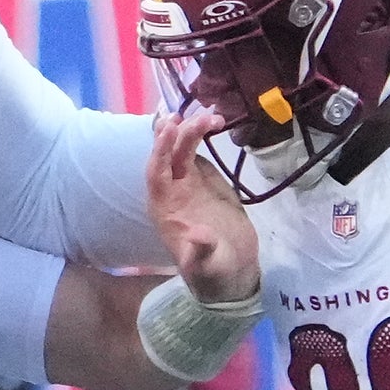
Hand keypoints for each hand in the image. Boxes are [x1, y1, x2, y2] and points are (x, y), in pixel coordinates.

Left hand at [148, 108, 258, 304]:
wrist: (233, 272)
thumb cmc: (213, 273)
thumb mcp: (207, 267)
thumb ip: (201, 252)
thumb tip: (199, 236)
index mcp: (163, 209)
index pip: (156, 173)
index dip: (161, 151)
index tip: (170, 129)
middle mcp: (172, 193)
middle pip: (171, 156)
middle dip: (181, 134)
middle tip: (199, 117)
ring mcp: (189, 185)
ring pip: (184, 151)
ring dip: (194, 131)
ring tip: (213, 117)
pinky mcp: (206, 182)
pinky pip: (198, 154)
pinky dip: (203, 137)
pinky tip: (215, 123)